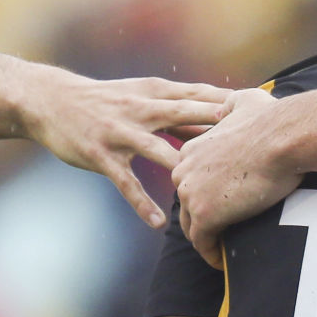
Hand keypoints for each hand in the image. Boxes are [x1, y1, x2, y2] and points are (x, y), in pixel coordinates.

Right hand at [26, 73, 229, 226]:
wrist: (53, 100)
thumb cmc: (106, 100)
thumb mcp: (143, 96)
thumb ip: (180, 108)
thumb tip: (223, 117)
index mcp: (156, 93)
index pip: (200, 96)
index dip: (231, 104)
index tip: (264, 112)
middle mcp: (142, 110)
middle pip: (188, 116)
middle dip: (218, 127)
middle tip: (249, 141)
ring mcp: (122, 133)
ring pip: (160, 152)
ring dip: (185, 169)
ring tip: (209, 189)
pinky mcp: (103, 156)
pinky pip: (126, 184)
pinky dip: (142, 204)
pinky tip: (158, 223)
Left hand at [173, 87, 299, 268]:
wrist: (283, 138)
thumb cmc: (271, 120)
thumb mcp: (246, 100)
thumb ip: (231, 104)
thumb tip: (230, 105)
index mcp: (191, 149)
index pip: (190, 180)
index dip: (204, 194)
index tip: (222, 205)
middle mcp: (183, 171)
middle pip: (186, 204)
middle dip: (202, 218)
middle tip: (222, 231)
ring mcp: (191, 194)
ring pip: (192, 227)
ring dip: (206, 240)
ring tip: (223, 250)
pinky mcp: (206, 215)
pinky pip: (203, 244)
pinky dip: (212, 255)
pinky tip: (223, 261)